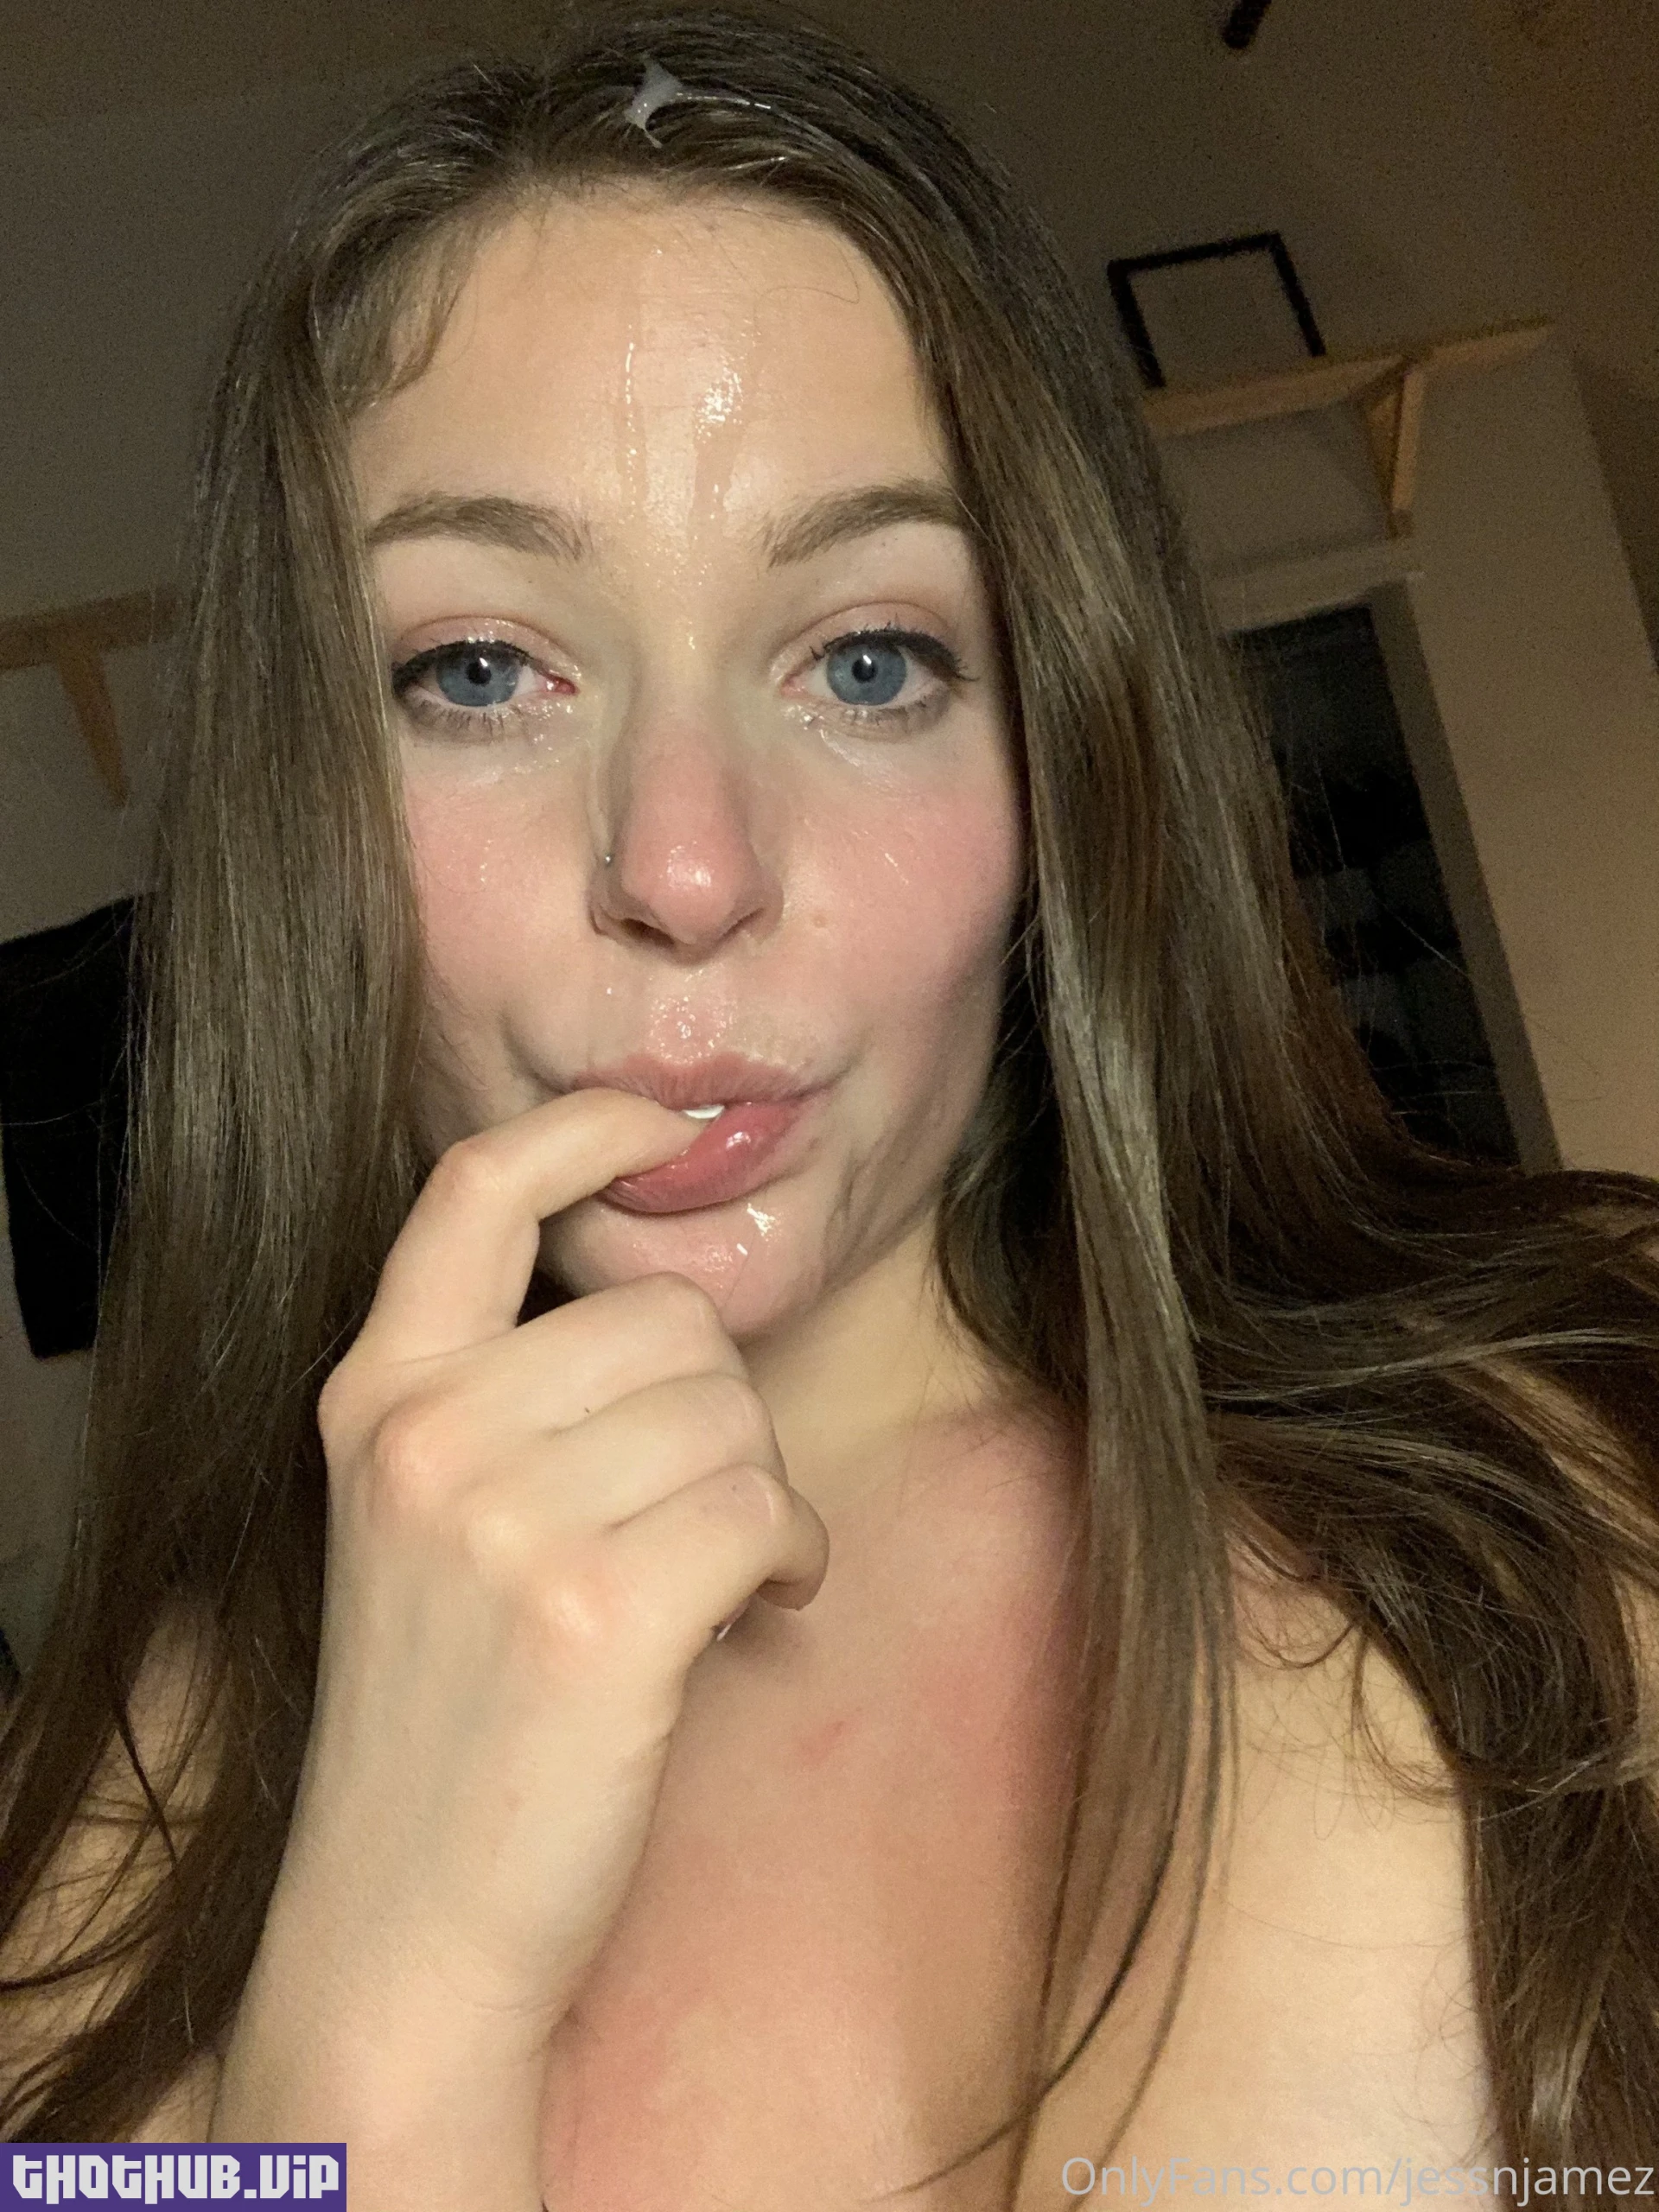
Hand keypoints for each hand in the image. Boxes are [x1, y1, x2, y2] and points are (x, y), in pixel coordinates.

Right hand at [254, 1089, 828, 2050]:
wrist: (407, 1930)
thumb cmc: (449, 1724)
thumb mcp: (427, 1527)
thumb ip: (504, 1402)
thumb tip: (668, 1325)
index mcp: (377, 1397)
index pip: (474, 1191)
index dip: (583, 1128)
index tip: (658, 1125)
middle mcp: (427, 1435)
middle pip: (667, 1323)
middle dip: (714, 1417)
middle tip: (687, 1518)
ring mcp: (503, 1520)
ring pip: (732, 1416)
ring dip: (755, 1497)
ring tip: (710, 1582)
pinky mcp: (595, 1611)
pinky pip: (765, 1508)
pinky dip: (790, 1559)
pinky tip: (757, 1612)